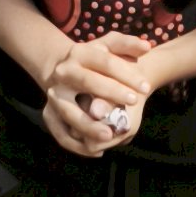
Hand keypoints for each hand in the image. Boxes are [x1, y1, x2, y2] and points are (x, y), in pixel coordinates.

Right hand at [37, 35, 152, 159]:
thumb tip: (147, 47)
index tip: (145, 87)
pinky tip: (97, 152)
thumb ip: (127, 44)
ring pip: (69, 112)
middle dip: (112, 93)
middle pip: (88, 82)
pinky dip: (76, 145)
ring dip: (88, 125)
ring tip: (109, 136)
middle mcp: (64, 73)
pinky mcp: (49, 113)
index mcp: (80, 54)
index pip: (105, 62)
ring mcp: (54, 95)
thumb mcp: (108, 46)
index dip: (126, 74)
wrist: (59, 70)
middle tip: (134, 102)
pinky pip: (60, 133)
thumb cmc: (93, 60)